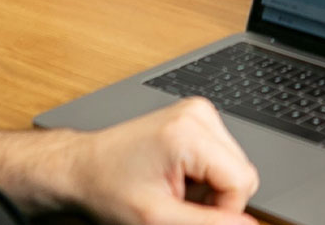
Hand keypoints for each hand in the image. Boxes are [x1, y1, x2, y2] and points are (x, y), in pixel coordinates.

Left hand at [0, 100, 258, 224]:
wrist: (81, 167)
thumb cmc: (107, 189)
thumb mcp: (157, 219)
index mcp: (189, 133)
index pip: (243, 180)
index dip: (222, 210)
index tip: (188, 214)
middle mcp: (198, 114)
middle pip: (242, 171)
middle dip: (216, 197)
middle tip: (176, 204)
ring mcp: (198, 111)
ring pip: (234, 166)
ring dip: (209, 187)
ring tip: (173, 189)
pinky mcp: (196, 116)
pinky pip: (222, 156)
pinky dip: (204, 174)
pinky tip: (176, 177)